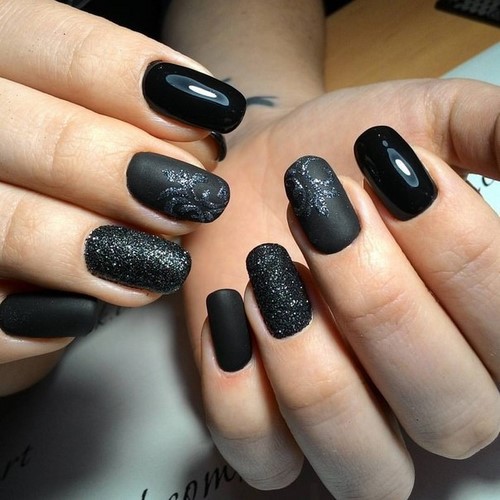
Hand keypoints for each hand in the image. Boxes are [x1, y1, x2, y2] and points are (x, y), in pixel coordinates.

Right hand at [0, 0, 244, 394]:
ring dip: (92, 246)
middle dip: (122, 166)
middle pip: (29, 130)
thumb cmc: (59, 188)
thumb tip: (204, 147)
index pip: (49, 39)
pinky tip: (90, 313)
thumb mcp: (95, 133)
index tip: (216, 113)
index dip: (134, 74)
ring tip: (163, 266)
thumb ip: (133, 126)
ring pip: (4, 221)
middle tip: (198, 201)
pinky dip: (45, 317)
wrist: (8, 271)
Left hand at [184, 79, 499, 497]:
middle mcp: (431, 398)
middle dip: (379, 303)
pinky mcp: (268, 431)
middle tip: (324, 216)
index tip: (394, 174)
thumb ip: (491, 136)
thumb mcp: (428, 121)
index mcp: (486, 333)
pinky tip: (229, 311)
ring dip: (311, 362)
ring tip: (267, 269)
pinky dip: (240, 394)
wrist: (266, 174)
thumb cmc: (347, 153)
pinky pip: (264, 459)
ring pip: (364, 462)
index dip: (460, 252)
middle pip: (447, 412)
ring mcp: (348, 427)